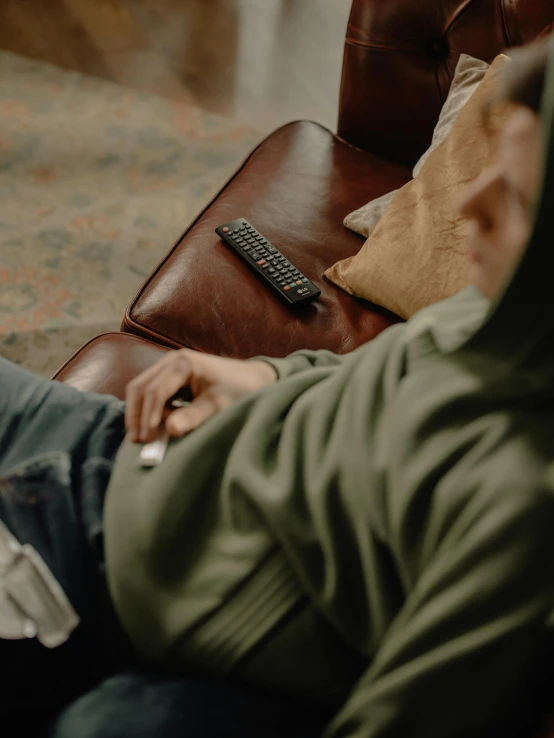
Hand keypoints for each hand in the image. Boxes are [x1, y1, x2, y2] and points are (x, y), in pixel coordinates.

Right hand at [124, 348, 277, 443]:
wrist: (253, 379)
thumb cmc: (238, 390)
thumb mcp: (218, 405)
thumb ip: (193, 417)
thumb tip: (170, 430)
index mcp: (183, 363)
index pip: (155, 390)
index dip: (148, 415)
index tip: (148, 439)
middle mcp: (171, 361)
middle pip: (139, 387)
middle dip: (136, 416)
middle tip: (138, 442)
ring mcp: (168, 368)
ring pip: (141, 390)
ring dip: (139, 414)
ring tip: (143, 439)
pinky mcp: (170, 377)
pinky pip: (150, 394)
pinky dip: (148, 411)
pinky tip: (153, 429)